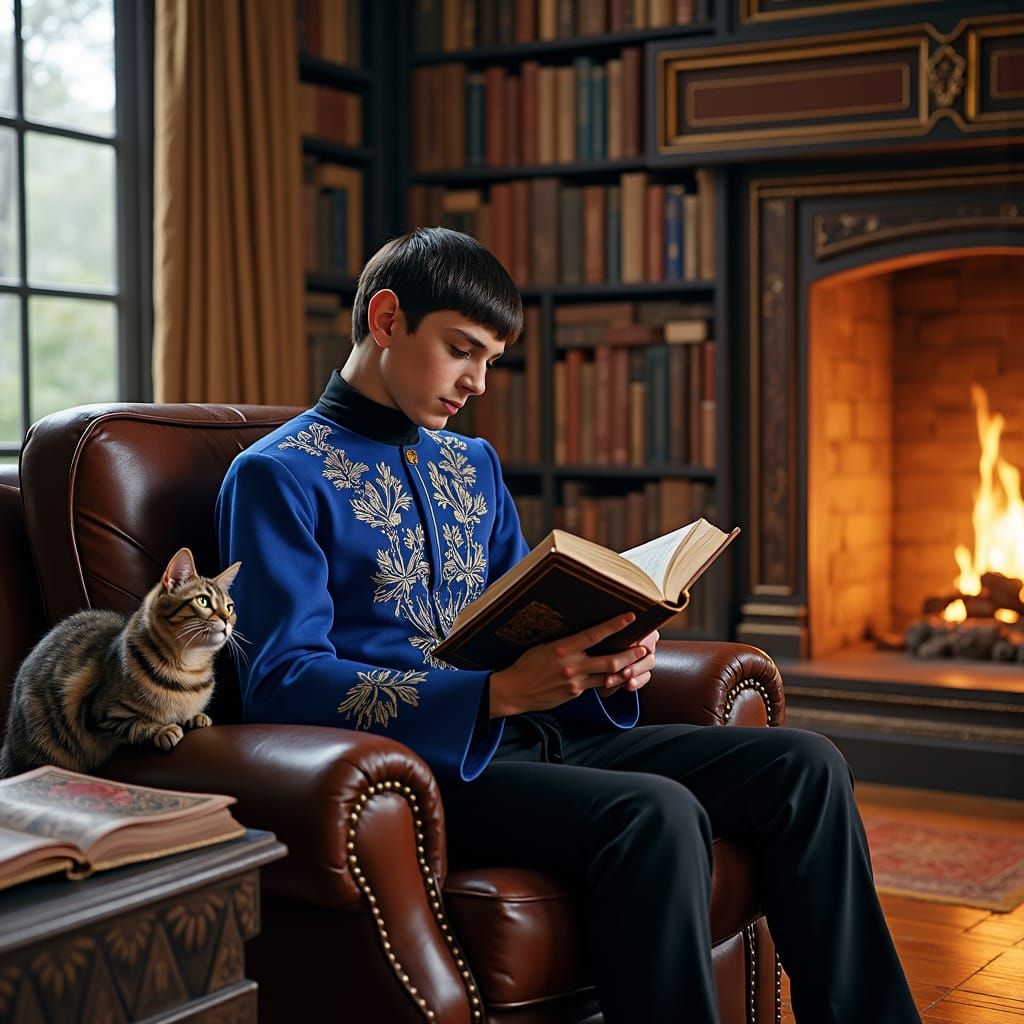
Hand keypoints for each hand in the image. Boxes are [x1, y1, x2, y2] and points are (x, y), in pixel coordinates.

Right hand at [489, 613, 651, 717]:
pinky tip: (615, 678)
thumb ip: (564, 642)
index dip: (614, 625)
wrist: (514, 691)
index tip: (630, 617)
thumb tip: (582, 635)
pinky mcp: (575, 694)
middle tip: (644, 648)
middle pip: (610, 660)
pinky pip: (595, 686)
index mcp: (562, 648)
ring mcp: (575, 682)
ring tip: (637, 664)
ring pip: (608, 676)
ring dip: (625, 670)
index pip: (594, 634)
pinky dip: (607, 682)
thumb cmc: (526, 665)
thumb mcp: (542, 646)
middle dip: (630, 655)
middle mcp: (572, 665)